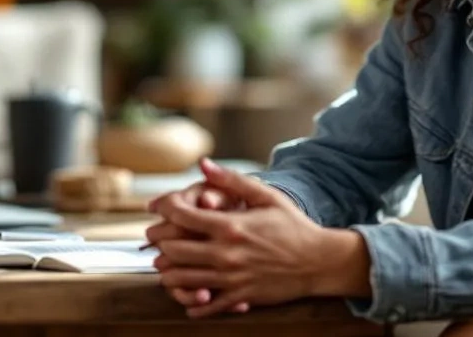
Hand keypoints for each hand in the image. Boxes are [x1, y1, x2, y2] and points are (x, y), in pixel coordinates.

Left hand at [152, 159, 371, 318]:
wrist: (318, 261)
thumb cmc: (293, 225)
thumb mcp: (266, 196)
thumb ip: (231, 180)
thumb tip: (203, 165)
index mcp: (230, 225)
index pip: (181, 216)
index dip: (162, 208)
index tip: (156, 207)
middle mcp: (226, 253)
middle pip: (173, 250)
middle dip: (158, 241)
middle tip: (154, 237)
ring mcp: (231, 278)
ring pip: (181, 279)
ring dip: (168, 271)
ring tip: (166, 264)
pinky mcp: (239, 297)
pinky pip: (204, 307)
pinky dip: (191, 302)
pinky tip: (189, 294)